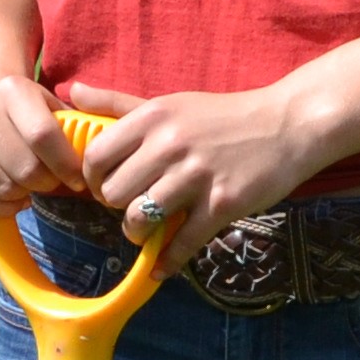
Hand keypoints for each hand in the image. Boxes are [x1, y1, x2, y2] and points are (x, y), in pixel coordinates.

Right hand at [0, 66, 75, 213]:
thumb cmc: (23, 111)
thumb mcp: (49, 104)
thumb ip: (75, 124)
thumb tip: (99, 148)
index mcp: (11, 89)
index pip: (44, 137)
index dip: (66, 166)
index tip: (77, 179)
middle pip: (25, 170)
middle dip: (46, 184)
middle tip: (49, 182)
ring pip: (2, 188)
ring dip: (23, 195)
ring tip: (27, 186)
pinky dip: (0, 207)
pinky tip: (9, 196)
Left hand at [70, 80, 319, 260]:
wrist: (286, 125)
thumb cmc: (222, 117)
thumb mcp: (169, 102)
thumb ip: (118, 103)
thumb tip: (73, 92)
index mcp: (152, 117)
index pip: (95, 156)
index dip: (92, 179)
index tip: (105, 186)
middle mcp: (170, 144)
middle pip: (112, 194)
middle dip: (115, 207)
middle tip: (130, 206)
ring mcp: (196, 175)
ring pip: (139, 219)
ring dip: (137, 233)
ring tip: (146, 229)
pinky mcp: (222, 203)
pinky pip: (181, 243)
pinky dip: (167, 262)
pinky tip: (162, 267)